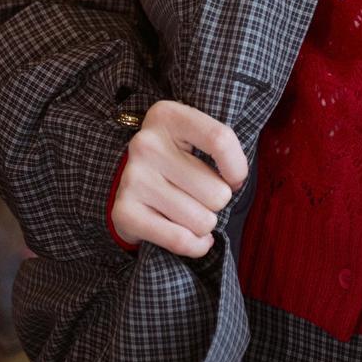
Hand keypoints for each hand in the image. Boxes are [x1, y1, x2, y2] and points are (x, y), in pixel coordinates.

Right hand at [111, 98, 248, 257]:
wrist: (135, 185)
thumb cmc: (180, 160)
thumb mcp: (198, 139)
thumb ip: (222, 148)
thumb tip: (234, 183)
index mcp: (167, 116)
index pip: (220, 140)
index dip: (237, 168)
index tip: (234, 178)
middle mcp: (145, 143)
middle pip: (217, 191)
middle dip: (218, 202)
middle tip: (200, 195)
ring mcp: (132, 179)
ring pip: (202, 220)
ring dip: (204, 223)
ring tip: (188, 210)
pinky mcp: (123, 212)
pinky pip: (180, 240)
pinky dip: (195, 245)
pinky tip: (192, 237)